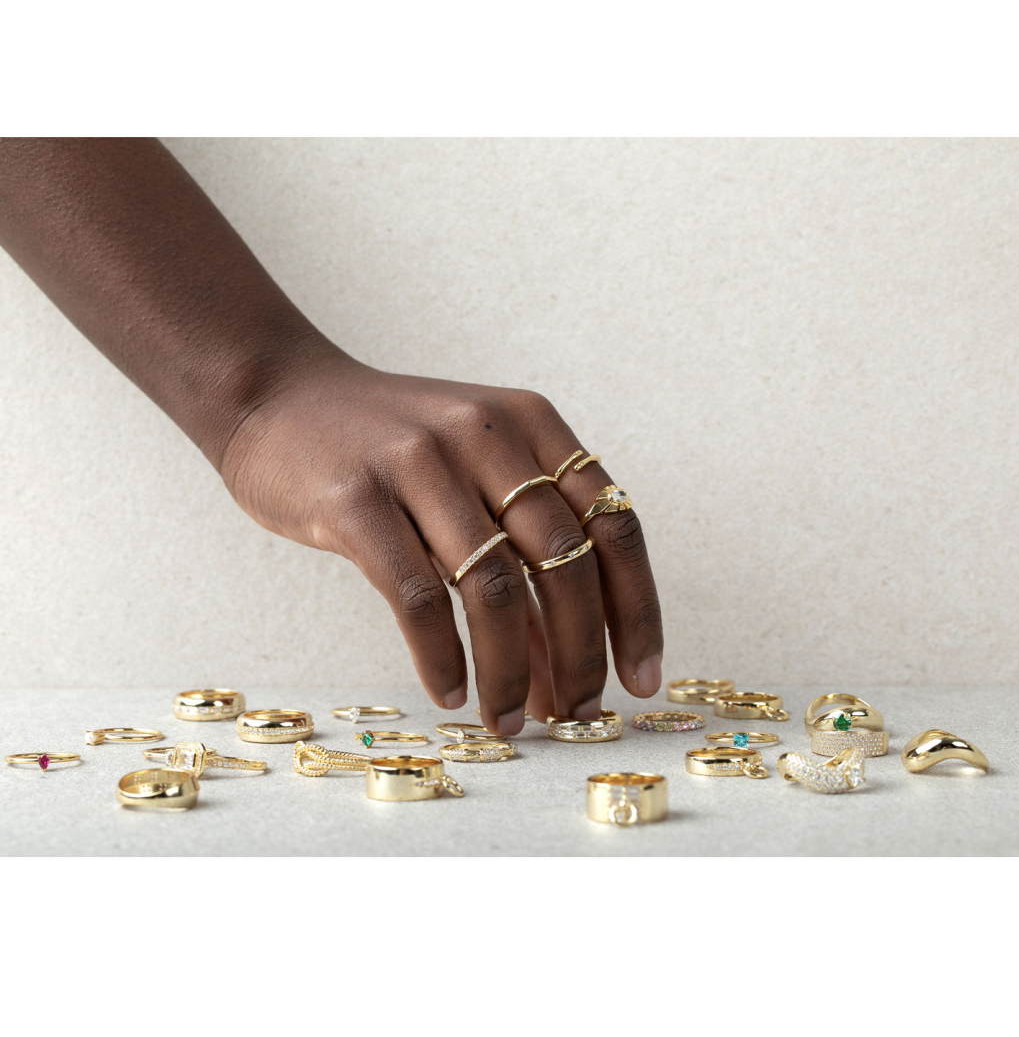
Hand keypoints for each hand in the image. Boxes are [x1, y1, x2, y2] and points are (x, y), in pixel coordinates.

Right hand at [219, 352, 663, 733]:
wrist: (278, 396)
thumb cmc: (388, 450)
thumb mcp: (471, 476)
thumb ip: (520, 557)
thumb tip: (564, 670)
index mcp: (532, 425)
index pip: (614, 524)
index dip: (637, 610)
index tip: (641, 680)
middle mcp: (486, 433)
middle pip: (565, 560)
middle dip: (582, 651)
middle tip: (579, 713)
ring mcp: (420, 461)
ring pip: (495, 587)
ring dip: (511, 669)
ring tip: (510, 720)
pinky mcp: (355, 498)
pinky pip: (416, 596)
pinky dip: (441, 657)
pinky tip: (450, 692)